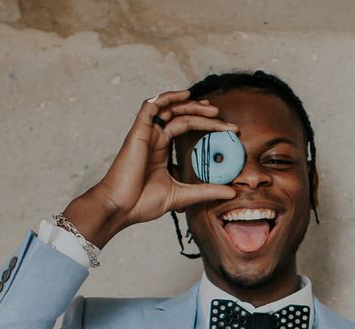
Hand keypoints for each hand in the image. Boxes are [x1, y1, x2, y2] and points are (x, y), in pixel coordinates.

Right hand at [63, 90, 238, 247]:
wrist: (121, 207)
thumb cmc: (143, 203)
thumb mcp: (183, 196)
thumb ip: (207, 191)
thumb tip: (233, 192)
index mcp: (162, 150)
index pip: (186, 128)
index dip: (206, 126)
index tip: (228, 130)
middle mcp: (154, 138)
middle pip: (181, 116)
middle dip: (203, 113)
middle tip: (223, 117)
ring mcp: (146, 134)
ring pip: (170, 109)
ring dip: (191, 105)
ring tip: (212, 109)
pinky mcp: (138, 132)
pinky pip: (151, 106)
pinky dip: (167, 98)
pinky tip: (185, 96)